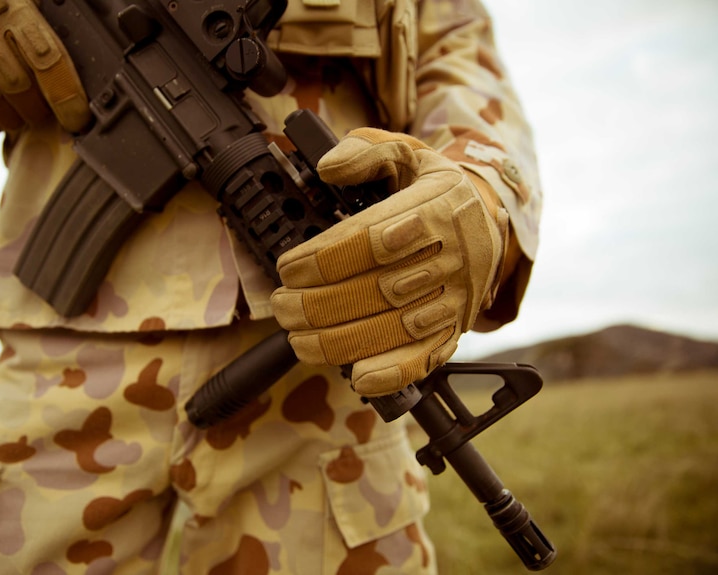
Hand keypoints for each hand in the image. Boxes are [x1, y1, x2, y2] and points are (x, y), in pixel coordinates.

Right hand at [0, 0, 89, 136]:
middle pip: (17, 86)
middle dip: (35, 110)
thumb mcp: (26, 11)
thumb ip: (53, 45)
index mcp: (15, 10)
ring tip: (14, 114)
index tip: (78, 121)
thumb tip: (86, 99)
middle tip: (40, 113)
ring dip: (8, 119)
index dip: (67, 97)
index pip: (48, 59)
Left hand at [270, 128, 507, 396]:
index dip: (324, 259)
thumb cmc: (435, 191)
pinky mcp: (456, 327)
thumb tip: (328, 167)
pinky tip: (358, 376)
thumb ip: (366, 151)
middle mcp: (451, 256)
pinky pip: (428, 357)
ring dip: (339, 340)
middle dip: (319, 303)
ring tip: (297, 338)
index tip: (288, 267)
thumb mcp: (407, 154)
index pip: (374, 239)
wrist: (489, 221)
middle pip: (378, 288)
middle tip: (282, 305)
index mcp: (437, 208)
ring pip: (395, 327)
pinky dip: (392, 373)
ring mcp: (455, 297)